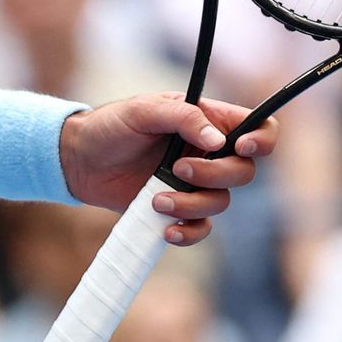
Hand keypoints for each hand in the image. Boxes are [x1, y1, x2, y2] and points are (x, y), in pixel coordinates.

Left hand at [59, 92, 277, 247]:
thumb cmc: (111, 126)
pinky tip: (167, 229)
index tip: (240, 148)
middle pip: (243, 171)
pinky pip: (201, 227)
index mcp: (208, 120)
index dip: (261, 140)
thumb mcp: (142, 110)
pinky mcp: (179, 208)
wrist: (79, 160)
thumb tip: (218, 141)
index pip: (257, 126)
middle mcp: (208, 153)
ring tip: (157, 200)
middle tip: (179, 169)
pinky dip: (189, 232)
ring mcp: (194, 182)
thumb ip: (182, 117)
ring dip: (193, 204)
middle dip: (216, 175)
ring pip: (221, 202)